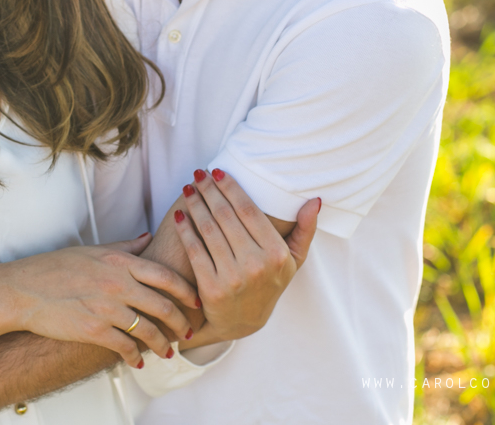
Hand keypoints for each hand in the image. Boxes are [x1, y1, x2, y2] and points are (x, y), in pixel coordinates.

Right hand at [0, 233, 198, 367]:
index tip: (197, 302)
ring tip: (166, 351)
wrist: (24, 289)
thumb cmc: (56, 267)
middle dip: (180, 323)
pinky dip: (134, 356)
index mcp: (121, 262)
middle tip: (187, 333)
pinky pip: (124, 347)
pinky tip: (136, 361)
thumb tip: (148, 238)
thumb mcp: (94, 250)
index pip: (166, 276)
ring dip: (161, 344)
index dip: (186, 291)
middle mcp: (118, 284)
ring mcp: (106, 307)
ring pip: (147, 330)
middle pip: (163, 306)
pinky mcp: (93, 329)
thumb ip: (126, 247)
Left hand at [174, 169, 319, 342]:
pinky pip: (195, 250)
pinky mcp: (211, 288)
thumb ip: (305, 230)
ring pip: (209, 229)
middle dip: (209, 190)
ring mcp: (233, 277)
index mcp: (277, 254)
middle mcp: (256, 265)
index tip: (217, 171)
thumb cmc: (269, 283)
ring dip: (196, 204)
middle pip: (226, 216)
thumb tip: (315, 200)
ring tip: (188, 189)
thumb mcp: (293, 261)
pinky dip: (186, 229)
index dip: (230, 187)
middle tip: (198, 173)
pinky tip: (180, 214)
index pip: (248, 210)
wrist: (243, 323)